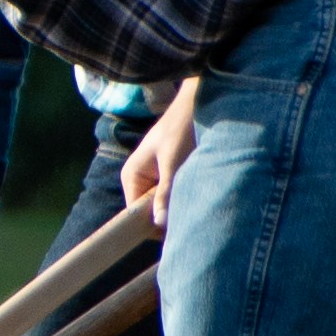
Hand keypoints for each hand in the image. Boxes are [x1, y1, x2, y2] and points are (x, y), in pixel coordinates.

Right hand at [119, 77, 202, 224]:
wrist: (200, 102)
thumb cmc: (182, 126)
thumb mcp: (174, 160)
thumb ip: (166, 192)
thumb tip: (159, 224)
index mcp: (132, 176)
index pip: (136, 216)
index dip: (154, 227)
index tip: (176, 233)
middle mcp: (141, 181)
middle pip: (152, 214)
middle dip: (171, 216)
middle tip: (195, 214)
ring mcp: (157, 181)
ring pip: (167, 207)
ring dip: (183, 206)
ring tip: (201, 198)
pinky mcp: (173, 179)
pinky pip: (177, 198)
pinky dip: (189, 198)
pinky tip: (203, 193)